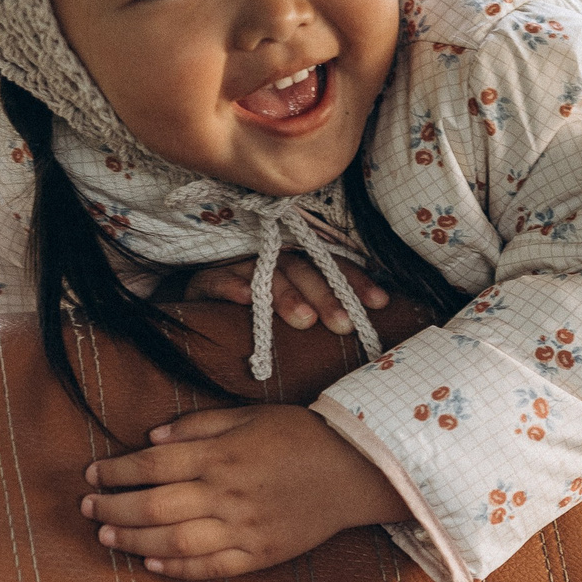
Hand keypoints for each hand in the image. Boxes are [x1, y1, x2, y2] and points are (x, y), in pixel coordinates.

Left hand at [81, 404, 411, 578]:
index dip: (117, 471)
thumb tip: (153, 438)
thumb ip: (201, 426)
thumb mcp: (252, 415)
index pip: (154, 464)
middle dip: (113, 507)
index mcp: (223, 455)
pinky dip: (177, 568)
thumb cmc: (303, 436)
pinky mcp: (260, 553)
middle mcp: (228, 494)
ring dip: (133, 540)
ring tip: (107, 535)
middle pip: (155, 506)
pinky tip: (151, 562)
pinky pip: (211, 567)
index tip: (94, 473)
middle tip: (88, 507)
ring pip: (174, 541)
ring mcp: (244, 528)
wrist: (356, 470)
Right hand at [184, 254, 388, 334]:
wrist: (201, 306)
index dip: (356, 282)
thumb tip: (369, 322)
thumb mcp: (295, 306)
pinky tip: (245, 299)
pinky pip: (219, 279)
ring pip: (266, 274)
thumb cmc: (259, 307)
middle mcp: (272, 257)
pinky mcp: (206, 278)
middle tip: (343, 324)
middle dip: (327, 297)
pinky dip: (232, 286)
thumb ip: (325, 309)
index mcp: (298, 262)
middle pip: (304, 271)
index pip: (332, 266)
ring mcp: (238, 265)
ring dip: (286, 296)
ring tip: (304, 320)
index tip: (380, 303)